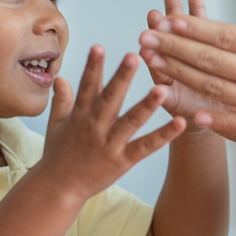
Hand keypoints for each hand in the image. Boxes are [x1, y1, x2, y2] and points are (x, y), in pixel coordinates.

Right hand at [33, 46, 186, 200]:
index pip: (87, 86)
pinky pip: (146, 147)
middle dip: (122, 77)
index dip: (92, 66)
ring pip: (130, 121)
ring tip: (162, 90)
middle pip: (110, 98)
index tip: (98, 46)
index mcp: (80, 115)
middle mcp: (95, 127)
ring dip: (146, 105)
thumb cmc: (58, 155)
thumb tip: (61, 77)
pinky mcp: (122, 161)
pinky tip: (180, 123)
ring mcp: (109, 144)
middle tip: (134, 56)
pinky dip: (163, 136)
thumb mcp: (55, 125)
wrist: (57, 189)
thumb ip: (62, 100)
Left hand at [137, 0, 235, 156]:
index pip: (225, 36)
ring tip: (154, 65)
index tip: (168, 20)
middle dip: (174, 48)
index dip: (192, 28)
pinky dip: (208, 116)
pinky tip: (185, 108)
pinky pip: (232, 124)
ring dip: (180, 77)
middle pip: (211, 61)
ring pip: (214, 89)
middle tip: (145, 38)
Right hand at [140, 0, 219, 120]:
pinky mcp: (172, 99)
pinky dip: (153, 69)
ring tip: (151, 23)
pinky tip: (145, 55)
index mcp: (207, 49)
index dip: (198, 11)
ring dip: (156, 37)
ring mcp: (178, 79)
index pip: (201, 26)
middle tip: (166, 1)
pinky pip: (160, 84)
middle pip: (177, 36)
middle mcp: (189, 61)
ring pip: (163, 54)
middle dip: (171, 17)